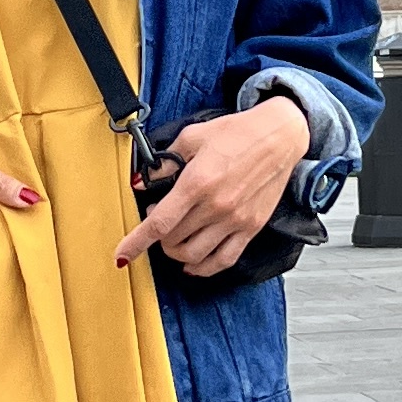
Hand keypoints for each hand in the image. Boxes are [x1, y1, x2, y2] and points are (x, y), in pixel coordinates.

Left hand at [115, 99, 308, 277]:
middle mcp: (216, 206)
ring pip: (194, 255)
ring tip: (174, 240)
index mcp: (197, 183)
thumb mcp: (192, 137)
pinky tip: (193, 265)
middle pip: (173, 240)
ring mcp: (235, 220)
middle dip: (157, 236)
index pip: (159, 223)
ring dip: (176, 253)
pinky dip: (204, 268)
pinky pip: (224, 260)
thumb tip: (142, 181)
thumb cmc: (238, 133)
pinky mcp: (251, 227)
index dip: (136, 242)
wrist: (279, 136)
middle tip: (158, 220)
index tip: (122, 254)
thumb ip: (164, 163)